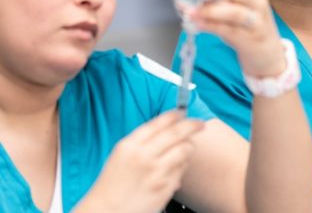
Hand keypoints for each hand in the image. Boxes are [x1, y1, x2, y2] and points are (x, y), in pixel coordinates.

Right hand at [75, 112, 203, 212]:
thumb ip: (142, 141)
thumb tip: (167, 127)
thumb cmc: (113, 185)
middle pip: (177, 133)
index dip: (175, 115)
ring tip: (186, 148)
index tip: (183, 112)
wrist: (108, 211)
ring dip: (188, 146)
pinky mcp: (166, 186)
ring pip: (184, 150)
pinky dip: (182, 165)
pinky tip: (175, 167)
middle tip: (200, 123)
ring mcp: (156, 172)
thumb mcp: (121, 156)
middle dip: (192, 125)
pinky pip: (182, 169)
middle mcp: (144, 156)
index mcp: (129, 146)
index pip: (159, 123)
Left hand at [185, 0, 285, 77]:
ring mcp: (255, 22)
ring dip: (210, 11)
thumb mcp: (237, 8)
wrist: (267, 53)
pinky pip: (229, 31)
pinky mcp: (251, 39)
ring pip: (234, 12)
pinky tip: (198, 25)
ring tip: (190, 12)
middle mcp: (257, 3)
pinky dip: (212, 27)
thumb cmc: (247, 27)